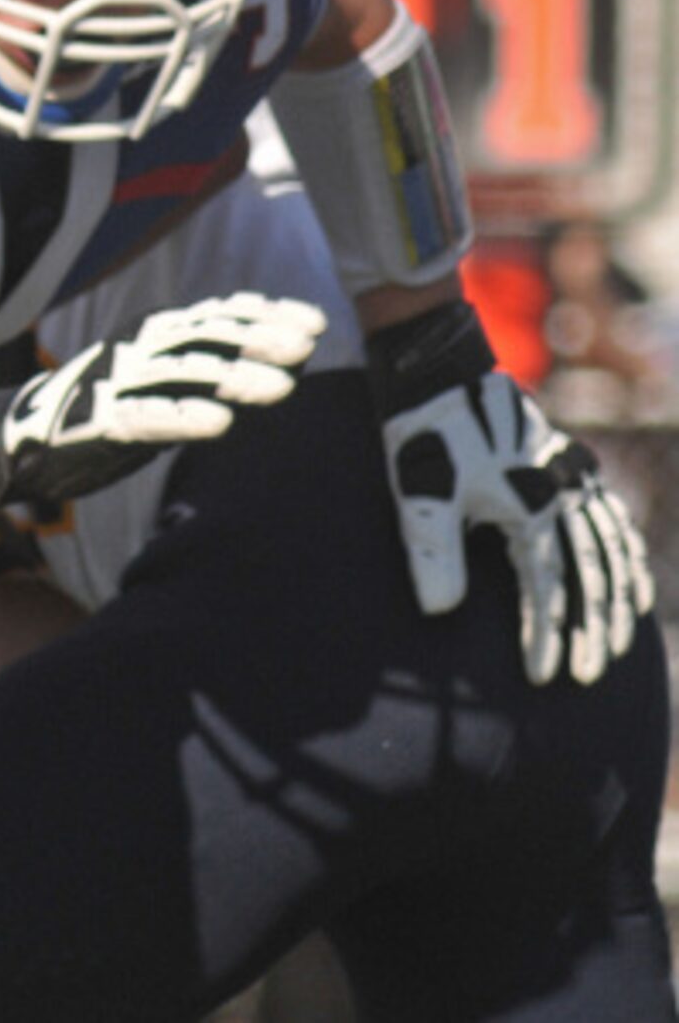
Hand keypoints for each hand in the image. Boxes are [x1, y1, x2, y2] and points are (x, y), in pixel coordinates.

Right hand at [0, 293, 326, 510]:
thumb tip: (281, 341)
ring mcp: (117, 383)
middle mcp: (137, 349)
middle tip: (306, 345)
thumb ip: (212, 359)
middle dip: (257, 338)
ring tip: (282, 388)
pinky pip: (145, 418)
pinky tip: (220, 424)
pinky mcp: (99, 423)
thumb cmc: (106, 406)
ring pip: (182, 372)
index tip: (314, 323)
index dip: (265, 316)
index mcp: (153, 334)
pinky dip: (183, 417)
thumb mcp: (162, 375)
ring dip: (234, 377)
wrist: (22, 437)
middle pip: (205, 337)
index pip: (217, 316)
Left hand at [370, 302, 654, 686]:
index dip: (545, 637)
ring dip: (615, 595)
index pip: (546, 589)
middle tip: (588, 674)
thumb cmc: (422, 430)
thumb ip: (432, 553)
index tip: (543, 679)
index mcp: (529, 508)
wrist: (435, 364)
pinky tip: (625, 571)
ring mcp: (566, 474)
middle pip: (588, 575)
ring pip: (607, 546)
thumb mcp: (417, 493)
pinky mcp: (561, 459)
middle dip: (590, 629)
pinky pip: (605, 512)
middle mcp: (559, 494)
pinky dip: (620, 548)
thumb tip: (440, 612)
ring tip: (617, 638)